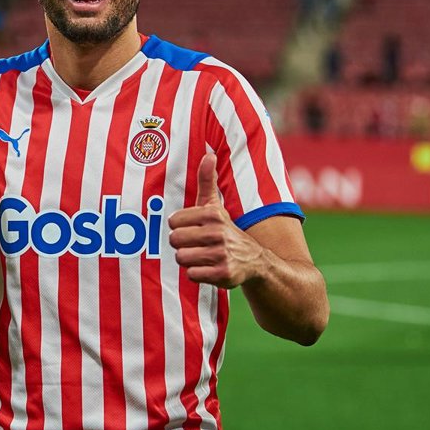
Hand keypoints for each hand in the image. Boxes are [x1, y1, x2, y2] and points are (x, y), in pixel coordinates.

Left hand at [168, 153, 264, 288]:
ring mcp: (221, 254)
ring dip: (189, 260)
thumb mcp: (216, 206)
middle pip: (174, 240)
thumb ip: (207, 181)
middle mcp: (217, 233)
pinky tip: (209, 268)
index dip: (180, 227)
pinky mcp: (224, 274)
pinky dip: (197, 274)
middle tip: (197, 245)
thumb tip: (209, 154)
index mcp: (212, 214)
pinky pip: (192, 275)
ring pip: (181, 258)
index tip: (193, 229)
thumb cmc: (226, 230)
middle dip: (182, 244)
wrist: (256, 261)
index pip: (173, 221)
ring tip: (203, 256)